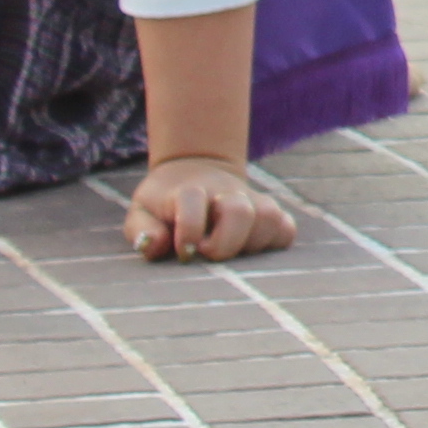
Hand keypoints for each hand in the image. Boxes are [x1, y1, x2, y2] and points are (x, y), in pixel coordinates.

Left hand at [124, 153, 297, 263]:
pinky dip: (273, 243)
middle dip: (225, 243)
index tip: (185, 253)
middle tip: (208, 254)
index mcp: (190, 190)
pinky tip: (250, 251)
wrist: (195, 172)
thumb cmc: (164, 205)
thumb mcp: (141, 212)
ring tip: (231, 254)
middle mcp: (226, 192)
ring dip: (251, 244)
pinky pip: (286, 229)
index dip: (189, 231)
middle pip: (239, 211)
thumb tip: (156, 246)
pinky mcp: (271, 214)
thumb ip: (143, 230)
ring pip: (269, 218)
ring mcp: (253, 201)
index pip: (193, 202)